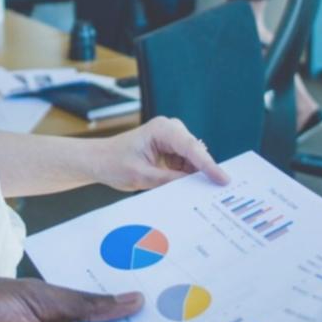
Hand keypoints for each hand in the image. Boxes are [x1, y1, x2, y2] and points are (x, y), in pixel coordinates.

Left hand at [90, 116, 229, 191]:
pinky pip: (185, 163)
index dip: (209, 165)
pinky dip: (185, 175)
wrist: (98, 160)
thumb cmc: (113, 163)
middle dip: (203, 172)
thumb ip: (170, 180)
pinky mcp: (170, 148)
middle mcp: (169, 129)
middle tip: (212, 192)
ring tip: (192, 192)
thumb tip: (195, 185)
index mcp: (162, 129)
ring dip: (192, 175)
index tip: (223, 179)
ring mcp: (170, 138)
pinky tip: (182, 186)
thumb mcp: (142, 176)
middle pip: (195, 153)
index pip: (191, 148)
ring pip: (192, 160)